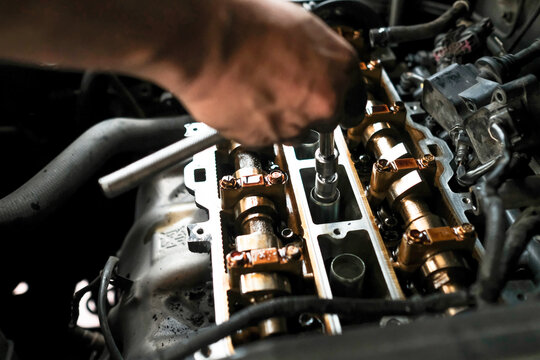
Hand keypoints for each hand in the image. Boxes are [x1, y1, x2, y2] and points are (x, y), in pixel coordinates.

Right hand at [149, 0, 358, 146]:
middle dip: (310, 110)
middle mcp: (323, 101)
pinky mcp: (265, 140)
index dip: (337, 97)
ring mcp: (295, 124)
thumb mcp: (299, 26)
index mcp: (340, 67)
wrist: (205, 40)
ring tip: (260, 93)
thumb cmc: (244, 23)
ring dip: (284, 120)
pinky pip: (268, 139)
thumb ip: (318, 55)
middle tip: (286, 93)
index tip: (333, 102)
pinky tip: (246, 102)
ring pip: (298, 133)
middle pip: (328, 118)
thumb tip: (317, 65)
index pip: (354, 96)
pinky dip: (258, 127)